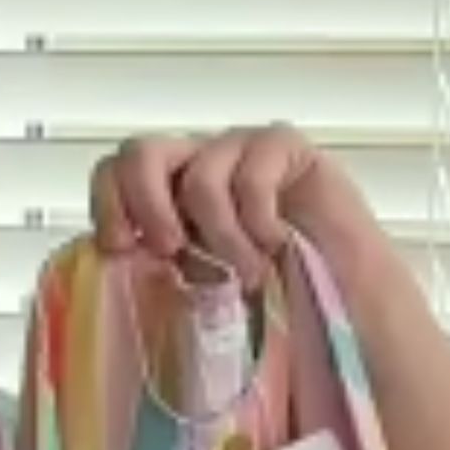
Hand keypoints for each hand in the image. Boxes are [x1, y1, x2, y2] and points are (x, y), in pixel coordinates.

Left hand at [88, 123, 388, 287]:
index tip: (121, 247)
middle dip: (147, 204)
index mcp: (165, 193)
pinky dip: (259, 222)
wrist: (344, 302)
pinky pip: (252, 172)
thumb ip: (155, 262)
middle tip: (172, 250)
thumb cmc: (266, 296)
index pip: (112, 172)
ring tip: (249, 275)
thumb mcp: (194, 283)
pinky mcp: (283, 146)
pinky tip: (278, 245)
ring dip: (221, 236)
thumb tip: (106, 260)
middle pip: (140, 151)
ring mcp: (238, 149)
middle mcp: (195, 164)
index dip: (107, 203)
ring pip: (200, 174)